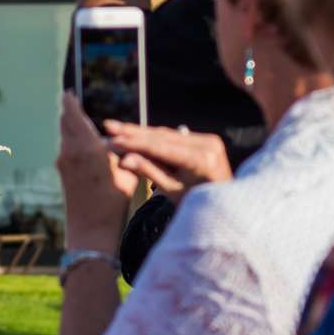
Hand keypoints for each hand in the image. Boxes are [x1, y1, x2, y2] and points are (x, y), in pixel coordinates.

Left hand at [57, 93, 134, 245]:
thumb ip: (122, 150)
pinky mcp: (61, 171)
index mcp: (87, 147)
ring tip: (83, 123)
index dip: (70, 101)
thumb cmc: (114, 201)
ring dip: (72, 128)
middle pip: (65, 122)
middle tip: (75, 101)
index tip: (68, 91)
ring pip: (65, 136)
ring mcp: (63, 161)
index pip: (73, 115)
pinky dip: (73, 141)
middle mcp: (70, 151)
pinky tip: (84, 146)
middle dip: (70, 112)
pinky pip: (66, 148)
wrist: (90, 229)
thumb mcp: (126, 171)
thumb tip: (121, 138)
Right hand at [102, 122, 233, 197]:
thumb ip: (149, 171)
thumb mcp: (171, 190)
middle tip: (109, 127)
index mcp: (201, 160)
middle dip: (134, 133)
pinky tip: (134, 133)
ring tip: (116, 128)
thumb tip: (124, 159)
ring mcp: (209, 140)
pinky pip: (175, 137)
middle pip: (163, 136)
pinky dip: (155, 137)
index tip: (113, 140)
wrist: (224, 207)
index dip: (135, 143)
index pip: (161, 147)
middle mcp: (208, 144)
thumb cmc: (196, 203)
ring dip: (141, 133)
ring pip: (167, 134)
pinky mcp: (206, 139)